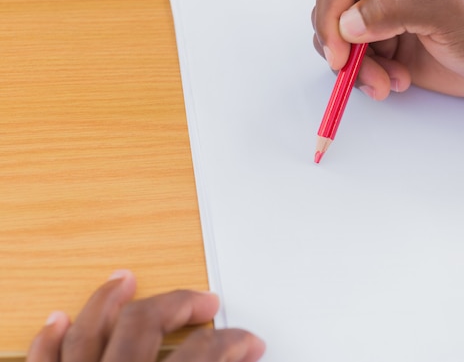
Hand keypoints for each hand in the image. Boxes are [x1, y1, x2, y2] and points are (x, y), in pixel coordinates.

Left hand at [26, 270, 264, 361]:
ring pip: (88, 332)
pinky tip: (57, 317)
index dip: (233, 343)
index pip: (203, 354)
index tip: (248, 342)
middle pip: (145, 325)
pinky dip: (47, 339)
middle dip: (179, 304)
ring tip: (126, 278)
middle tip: (204, 301)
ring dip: (108, 301)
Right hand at [312, 0, 463, 100]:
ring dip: (357, 69)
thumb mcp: (447, 11)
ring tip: (389, 82)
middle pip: (333, 13)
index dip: (330, 16)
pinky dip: (367, 78)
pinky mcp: (385, 48)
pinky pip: (355, 64)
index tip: (339, 52)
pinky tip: (397, 82)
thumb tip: (347, 23)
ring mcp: (383, 20)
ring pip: (340, 43)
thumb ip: (394, 9)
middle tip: (362, 73)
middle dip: (343, 48)